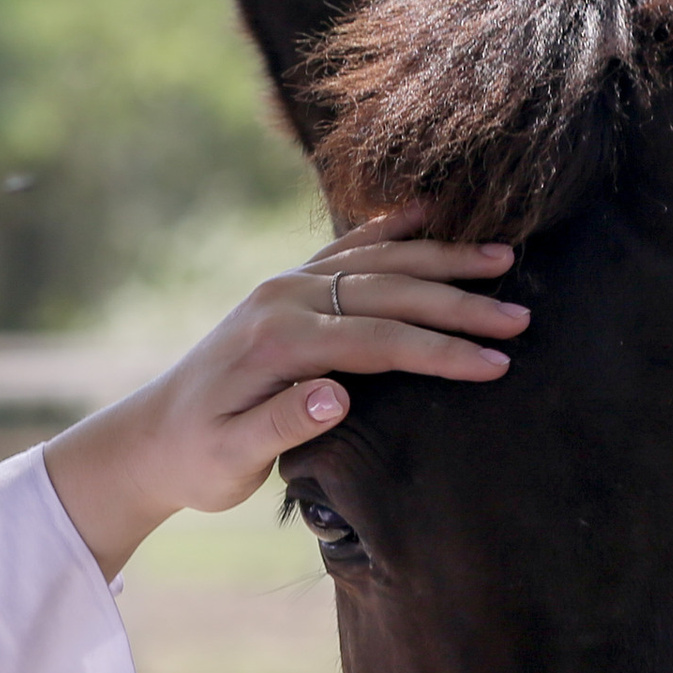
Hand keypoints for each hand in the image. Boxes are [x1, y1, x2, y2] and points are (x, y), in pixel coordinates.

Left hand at [41, 201, 527, 577]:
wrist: (151, 438)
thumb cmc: (197, 460)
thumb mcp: (232, 459)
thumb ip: (282, 425)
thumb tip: (338, 396)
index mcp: (276, 342)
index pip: (377, 340)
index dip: (440, 351)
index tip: (495, 364)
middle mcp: (283, 299)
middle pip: (389, 293)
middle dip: (459, 303)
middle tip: (521, 316)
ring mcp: (285, 286)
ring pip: (376, 262)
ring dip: (441, 259)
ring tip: (503, 258)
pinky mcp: (287, 287)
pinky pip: (346, 249)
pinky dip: (390, 230)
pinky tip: (428, 213)